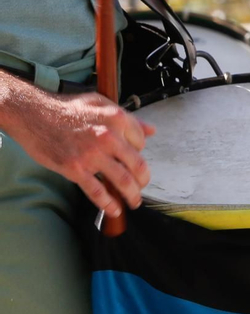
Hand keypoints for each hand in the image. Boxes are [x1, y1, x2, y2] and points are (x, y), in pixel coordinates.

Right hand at [8, 87, 155, 219]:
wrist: (34, 114)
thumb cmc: (67, 108)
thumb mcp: (101, 103)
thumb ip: (128, 118)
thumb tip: (151, 130)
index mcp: (118, 118)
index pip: (141, 142)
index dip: (140, 152)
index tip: (134, 159)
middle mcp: (109, 137)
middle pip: (137, 165)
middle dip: (143, 180)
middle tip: (142, 187)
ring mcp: (92, 155)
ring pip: (122, 181)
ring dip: (132, 195)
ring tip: (134, 202)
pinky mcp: (75, 169)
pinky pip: (97, 191)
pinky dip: (108, 204)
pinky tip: (114, 209)